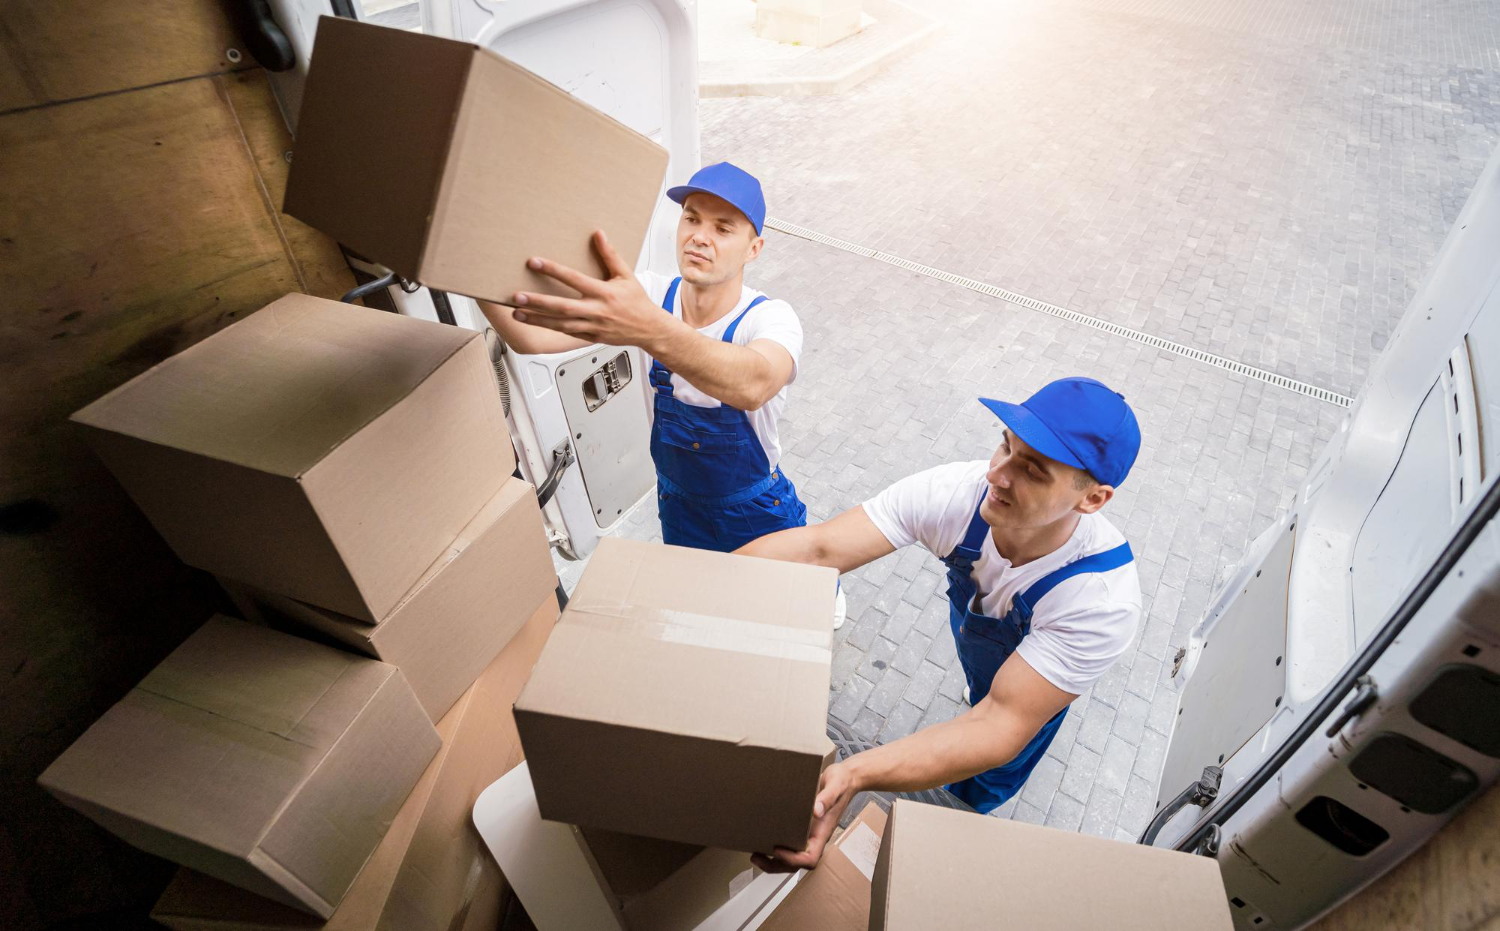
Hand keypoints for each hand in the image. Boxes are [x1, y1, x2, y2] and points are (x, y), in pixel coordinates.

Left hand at [511, 230, 674, 350]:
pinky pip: (567, 334)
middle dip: (537, 302)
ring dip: (537, 319)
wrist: (649, 329)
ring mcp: (592, 326)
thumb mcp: (626, 275)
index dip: (553, 270)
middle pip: (562, 307)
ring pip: (560, 325)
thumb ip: (610, 255)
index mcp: (604, 293)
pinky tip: (535, 324)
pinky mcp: (590, 337)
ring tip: (516, 314)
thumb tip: (599, 235)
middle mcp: (596, 311)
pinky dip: (550, 329)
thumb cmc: (637, 302)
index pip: (574, 279)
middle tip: (517, 297)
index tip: (534, 262)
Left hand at [751, 759, 858, 872]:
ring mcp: (808, 834)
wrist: (845, 778)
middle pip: (797, 863)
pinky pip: (789, 843)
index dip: (793, 859)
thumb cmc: (842, 782)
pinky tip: (761, 838)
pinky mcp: (801, 826)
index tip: (777, 850)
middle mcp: (814, 837)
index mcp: (823, 832)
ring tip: (755, 854)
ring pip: (791, 856)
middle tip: (756, 857)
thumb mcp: (836, 785)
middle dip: (776, 865)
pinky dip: (774, 846)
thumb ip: (827, 797)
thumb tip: (815, 811)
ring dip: (773, 860)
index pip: (810, 858)